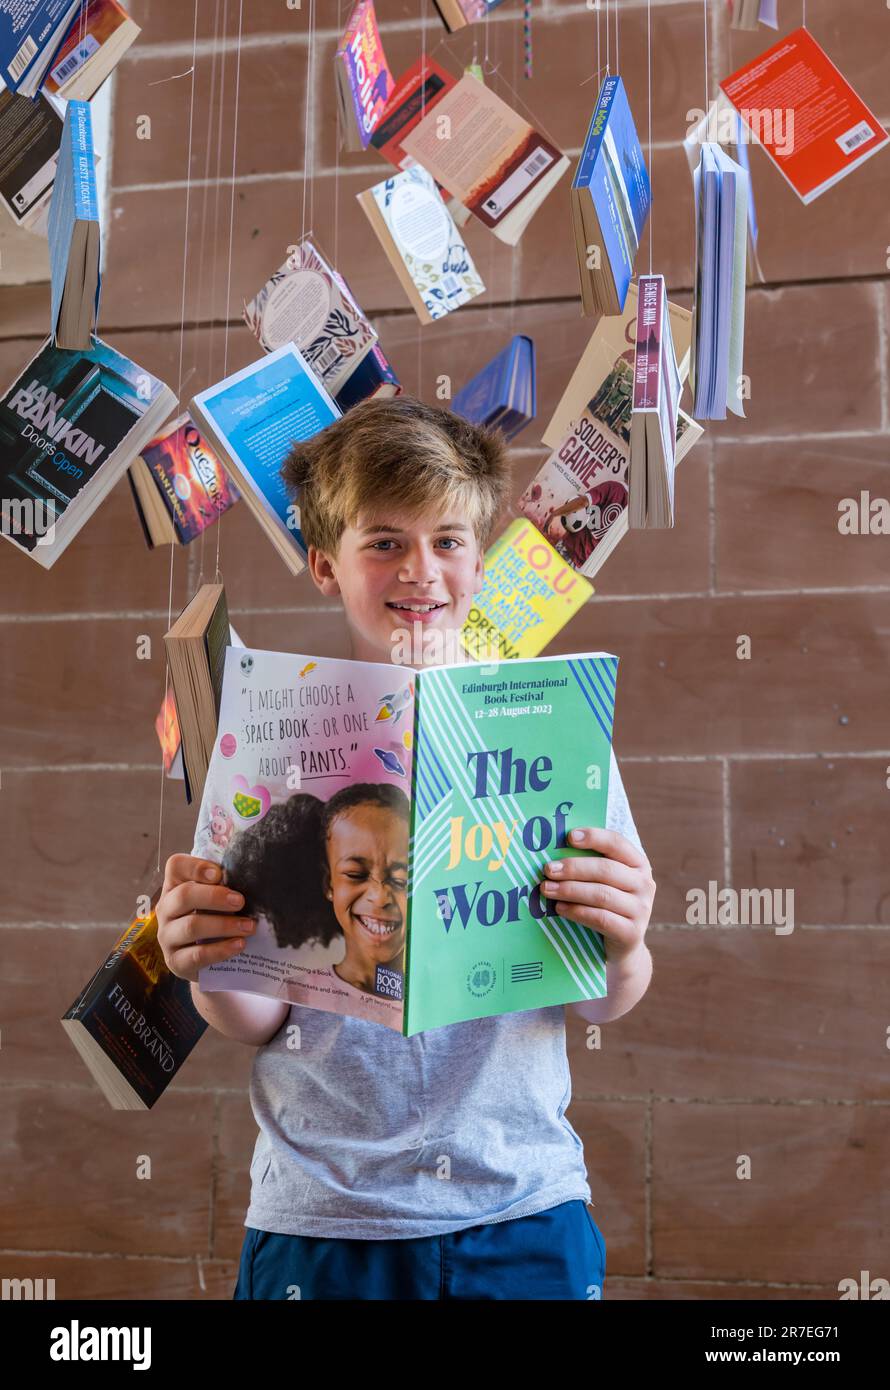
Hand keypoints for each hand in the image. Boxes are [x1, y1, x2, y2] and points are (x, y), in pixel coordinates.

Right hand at [156, 854, 255, 982]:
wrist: (207, 960)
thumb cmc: (215, 918)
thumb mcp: (217, 898)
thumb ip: (225, 885)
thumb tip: (248, 876)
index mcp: (175, 886)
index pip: (176, 866)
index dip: (196, 867)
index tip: (219, 874)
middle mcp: (166, 909)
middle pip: (184, 895)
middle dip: (215, 897)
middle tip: (240, 901)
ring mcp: (167, 936)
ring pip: (191, 926)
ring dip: (224, 925)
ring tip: (249, 926)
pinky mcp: (175, 962)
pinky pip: (197, 955)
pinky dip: (221, 950)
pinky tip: (239, 945)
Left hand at [539, 827, 654, 966]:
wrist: (623, 944)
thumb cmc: (607, 904)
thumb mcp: (604, 881)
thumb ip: (589, 864)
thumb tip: (553, 851)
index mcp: (638, 863)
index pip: (617, 843)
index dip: (594, 837)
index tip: (569, 837)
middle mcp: (644, 884)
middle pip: (606, 870)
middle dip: (573, 868)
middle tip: (548, 869)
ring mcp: (641, 910)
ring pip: (602, 894)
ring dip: (570, 890)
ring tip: (547, 889)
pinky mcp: (632, 933)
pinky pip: (601, 918)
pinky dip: (577, 912)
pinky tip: (560, 908)